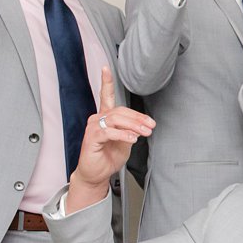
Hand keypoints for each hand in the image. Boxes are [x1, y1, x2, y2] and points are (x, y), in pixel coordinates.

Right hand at [68, 67, 154, 210]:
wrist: (97, 173)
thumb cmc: (108, 156)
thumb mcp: (125, 142)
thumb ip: (131, 131)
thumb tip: (141, 126)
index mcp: (105, 117)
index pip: (105, 96)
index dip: (106, 82)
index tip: (106, 68)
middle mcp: (97, 119)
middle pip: (120, 110)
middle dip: (138, 117)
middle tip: (151, 126)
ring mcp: (93, 127)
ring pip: (116, 119)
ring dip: (134, 125)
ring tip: (145, 132)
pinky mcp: (91, 137)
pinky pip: (109, 131)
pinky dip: (123, 134)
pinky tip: (132, 138)